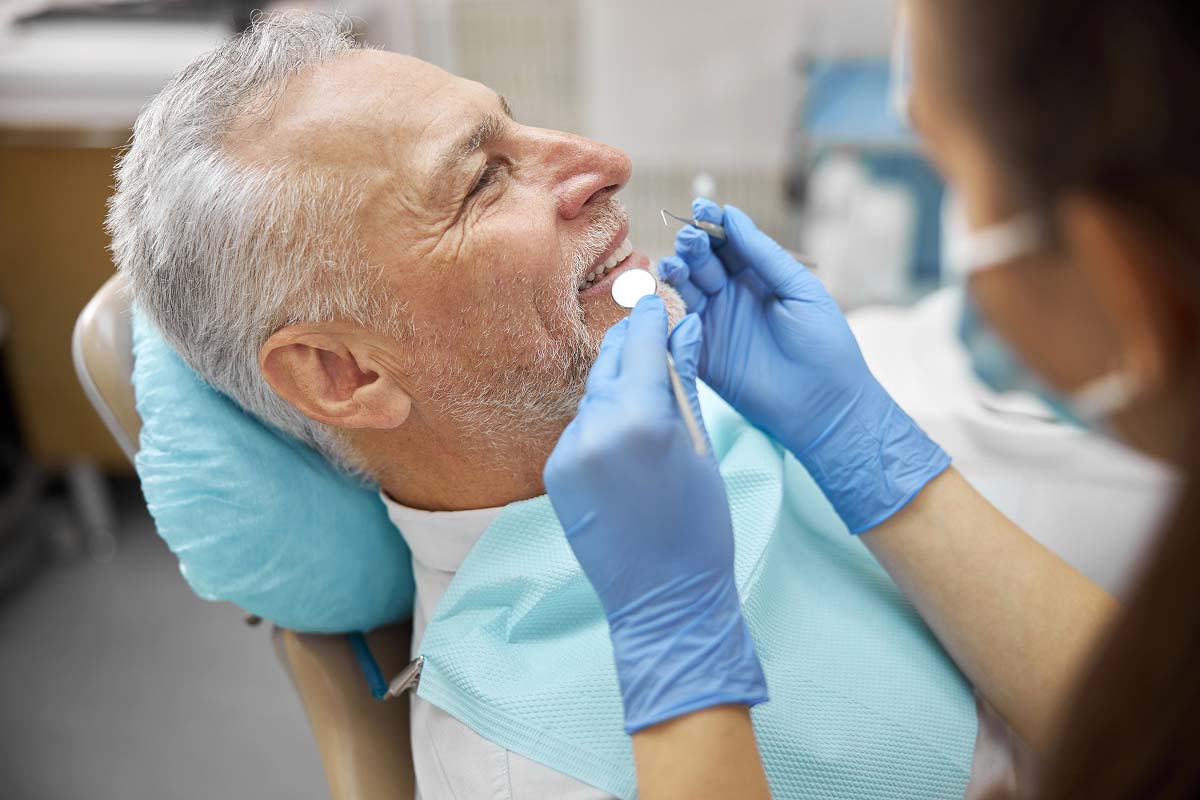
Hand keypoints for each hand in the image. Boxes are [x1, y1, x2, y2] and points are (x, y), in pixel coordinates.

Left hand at [543, 296, 766, 733]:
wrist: (664, 597)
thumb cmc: (700, 525)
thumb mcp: (702, 446)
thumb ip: (685, 382)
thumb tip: (687, 329)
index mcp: (640, 420)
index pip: (641, 347)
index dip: (650, 320)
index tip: (656, 301)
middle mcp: (594, 430)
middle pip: (611, 367)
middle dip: (631, 347)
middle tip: (649, 329)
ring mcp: (568, 454)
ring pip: (593, 399)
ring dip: (617, 386)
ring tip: (646, 388)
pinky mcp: (555, 475)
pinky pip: (579, 431)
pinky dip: (601, 421)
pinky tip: (626, 432)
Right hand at [660, 198, 949, 532]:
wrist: (824, 405)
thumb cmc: (824, 344)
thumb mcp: (800, 290)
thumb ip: (765, 255)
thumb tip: (733, 216)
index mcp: (759, 275)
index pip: (728, 241)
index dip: (713, 224)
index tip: (702, 209)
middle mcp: (732, 294)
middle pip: (702, 261)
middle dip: (692, 246)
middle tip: (687, 239)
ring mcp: (715, 322)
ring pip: (686, 289)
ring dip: (676, 273)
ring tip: (673, 265)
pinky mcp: (701, 353)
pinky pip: (678, 326)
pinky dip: (668, 309)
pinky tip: (666, 296)